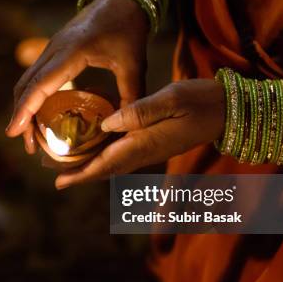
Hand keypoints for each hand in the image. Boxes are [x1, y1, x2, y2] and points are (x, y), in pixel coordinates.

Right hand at [6, 0, 149, 153]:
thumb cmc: (127, 28)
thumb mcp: (134, 63)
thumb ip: (131, 94)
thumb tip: (127, 126)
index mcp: (71, 52)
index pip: (40, 85)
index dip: (25, 110)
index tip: (14, 131)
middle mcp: (54, 50)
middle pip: (26, 86)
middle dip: (21, 116)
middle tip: (26, 145)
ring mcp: (50, 48)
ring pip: (26, 81)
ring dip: (23, 107)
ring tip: (29, 135)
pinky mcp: (53, 50)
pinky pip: (35, 75)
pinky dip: (31, 96)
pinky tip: (38, 113)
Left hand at [54, 79, 225, 188]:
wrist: (228, 110)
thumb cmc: (202, 101)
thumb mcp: (172, 98)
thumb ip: (139, 112)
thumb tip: (107, 122)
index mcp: (145, 143)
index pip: (106, 163)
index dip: (81, 174)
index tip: (59, 183)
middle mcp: (145, 152)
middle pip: (105, 168)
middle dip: (80, 173)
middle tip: (54, 174)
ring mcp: (151, 150)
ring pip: (113, 163)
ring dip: (90, 166)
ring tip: (67, 162)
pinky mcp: (154, 143)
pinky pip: (123, 154)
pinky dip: (105, 154)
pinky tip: (96, 145)